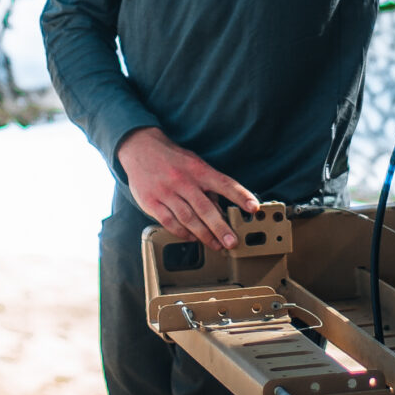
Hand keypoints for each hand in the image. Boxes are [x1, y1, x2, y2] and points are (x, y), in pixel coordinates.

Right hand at [117, 127, 260, 248]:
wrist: (141, 149)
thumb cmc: (174, 160)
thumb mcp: (195, 165)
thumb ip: (208, 186)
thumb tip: (220, 209)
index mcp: (198, 170)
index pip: (225, 183)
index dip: (241, 196)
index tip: (253, 208)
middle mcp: (183, 181)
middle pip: (205, 208)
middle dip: (221, 227)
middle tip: (232, 242)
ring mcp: (166, 192)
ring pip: (188, 219)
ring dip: (204, 235)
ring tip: (216, 245)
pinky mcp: (151, 202)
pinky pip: (169, 222)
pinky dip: (183, 233)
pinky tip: (193, 238)